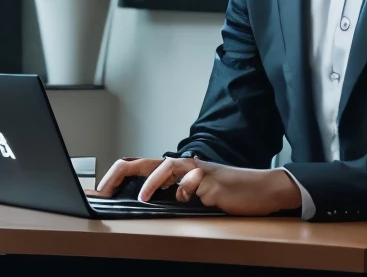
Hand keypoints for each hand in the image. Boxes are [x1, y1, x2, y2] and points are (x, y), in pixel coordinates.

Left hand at [96, 155, 301, 216]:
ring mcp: (200, 172)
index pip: (143, 166)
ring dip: (153, 181)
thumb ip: (175, 195)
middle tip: (105, 186)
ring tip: (144, 198)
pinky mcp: (213, 182)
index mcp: (179, 171)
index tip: (104, 189)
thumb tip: (148, 204)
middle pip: (147, 162)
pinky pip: (195, 184)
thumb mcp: (197, 195)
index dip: (120, 175)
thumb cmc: (229, 193)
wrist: (261, 190)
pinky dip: (188, 191)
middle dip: (122, 172)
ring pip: (169, 166)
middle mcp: (186, 167)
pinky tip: (191, 198)